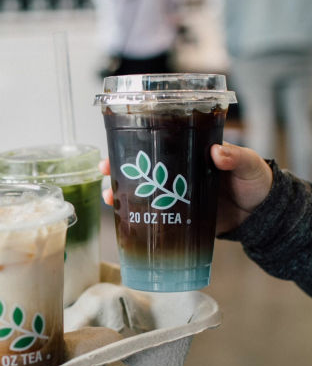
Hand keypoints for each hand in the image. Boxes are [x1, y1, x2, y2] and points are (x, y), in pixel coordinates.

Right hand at [99, 143, 271, 232]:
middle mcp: (176, 173)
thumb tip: (218, 152)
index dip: (133, 145)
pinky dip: (136, 218)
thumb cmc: (255, 182)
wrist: (261, 215)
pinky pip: (152, 216)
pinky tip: (124, 220)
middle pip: (140, 168)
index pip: (157, 145)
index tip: (115, 147)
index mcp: (189, 154)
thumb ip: (237, 157)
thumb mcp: (250, 164)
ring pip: (140, 192)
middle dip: (117, 169)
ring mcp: (174, 195)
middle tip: (104, 170)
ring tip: (109, 198)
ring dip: (121, 194)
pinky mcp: (177, 217)